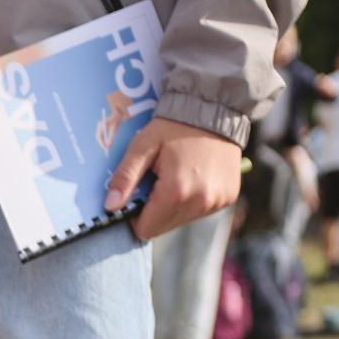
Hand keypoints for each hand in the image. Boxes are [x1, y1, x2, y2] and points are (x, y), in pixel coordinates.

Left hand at [109, 118, 243, 239]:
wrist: (216, 109)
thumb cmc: (174, 126)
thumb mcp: (143, 147)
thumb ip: (125, 177)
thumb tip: (110, 207)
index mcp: (176, 191)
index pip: (146, 229)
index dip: (136, 216)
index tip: (138, 196)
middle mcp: (200, 202)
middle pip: (163, 228)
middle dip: (154, 211)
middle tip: (157, 183)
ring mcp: (217, 201)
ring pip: (181, 220)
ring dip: (173, 207)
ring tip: (177, 177)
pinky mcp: (228, 197)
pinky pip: (201, 211)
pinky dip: (192, 200)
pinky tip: (193, 178)